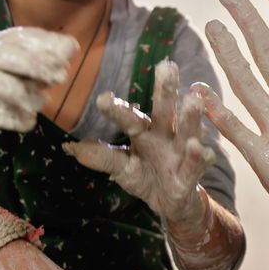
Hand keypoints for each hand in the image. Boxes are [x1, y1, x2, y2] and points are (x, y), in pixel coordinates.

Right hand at [0, 27, 76, 138]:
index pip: (22, 37)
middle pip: (9, 56)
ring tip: (41, 103)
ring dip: (25, 94)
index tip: (68, 57)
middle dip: (38, 66)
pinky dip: (15, 119)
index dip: (47, 45)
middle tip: (60, 78)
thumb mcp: (21, 66)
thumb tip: (72, 47)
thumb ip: (47, 57)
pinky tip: (28, 121)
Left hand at [63, 61, 214, 225]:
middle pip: (164, 111)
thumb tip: (69, 147)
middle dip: (166, 91)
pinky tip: (199, 149)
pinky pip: (197, 163)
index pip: (129, 118)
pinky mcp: (193, 172)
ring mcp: (181, 152)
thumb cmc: (145, 177)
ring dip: (190, 117)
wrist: (170, 202)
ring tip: (194, 100)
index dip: (117, 109)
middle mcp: (164, 136)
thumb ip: (102, 157)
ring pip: (186, 131)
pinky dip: (198, 156)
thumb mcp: (122, 168)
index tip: (102, 99)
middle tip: (168, 67)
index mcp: (143, 132)